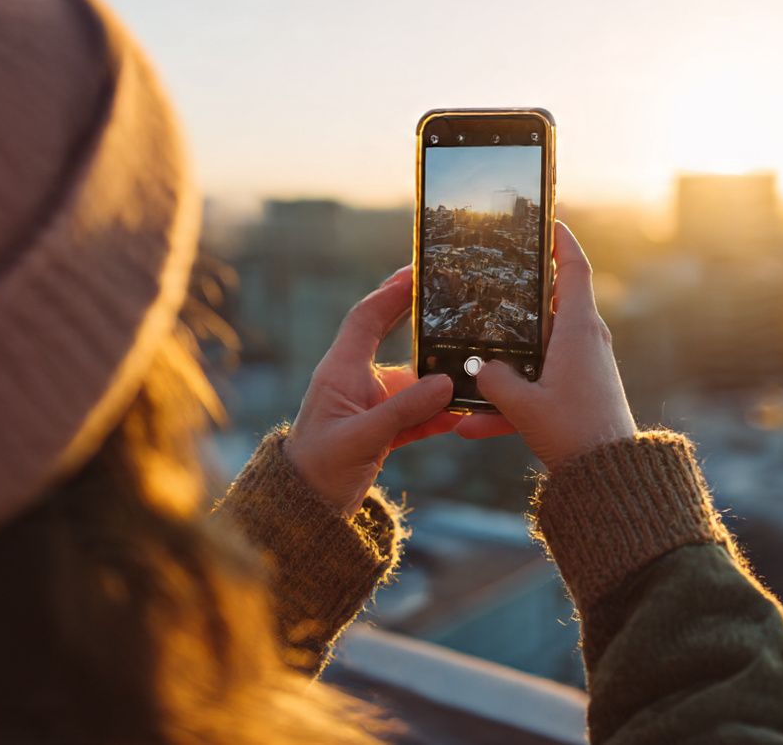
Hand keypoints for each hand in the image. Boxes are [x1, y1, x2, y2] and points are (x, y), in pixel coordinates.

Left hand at [286, 267, 461, 515]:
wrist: (307, 511)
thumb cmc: (318, 470)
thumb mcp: (361, 438)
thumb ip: (404, 410)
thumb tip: (445, 382)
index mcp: (341, 371)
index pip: (367, 318)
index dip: (391, 292)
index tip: (417, 271)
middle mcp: (357, 380)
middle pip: (395, 338)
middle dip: (423, 320)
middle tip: (454, 298)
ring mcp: (372, 404)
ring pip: (416, 379)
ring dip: (442, 376)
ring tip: (474, 364)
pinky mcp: (384, 428)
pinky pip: (419, 412)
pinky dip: (440, 412)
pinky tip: (463, 412)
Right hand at [455, 222, 637, 470]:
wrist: (608, 477)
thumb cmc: (573, 433)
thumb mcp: (523, 405)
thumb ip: (494, 380)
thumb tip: (478, 367)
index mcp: (580, 329)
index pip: (574, 269)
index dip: (561, 241)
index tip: (546, 221)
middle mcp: (586, 341)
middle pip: (551, 304)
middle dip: (520, 296)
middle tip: (492, 279)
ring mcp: (583, 367)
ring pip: (537, 351)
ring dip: (505, 363)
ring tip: (466, 371)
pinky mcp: (578, 393)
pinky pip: (538, 386)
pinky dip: (510, 402)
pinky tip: (472, 427)